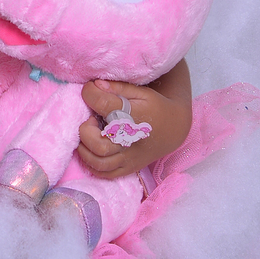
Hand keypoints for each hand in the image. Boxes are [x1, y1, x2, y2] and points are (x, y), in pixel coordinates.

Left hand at [77, 77, 192, 179]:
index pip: (103, 105)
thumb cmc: (154, 107)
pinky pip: (104, 174)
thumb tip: (95, 84)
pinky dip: (91, 164)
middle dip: (85, 131)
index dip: (90, 94)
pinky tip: (91, 149)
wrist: (174, 128)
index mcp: (133, 118)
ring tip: (91, 135)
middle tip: (91, 119)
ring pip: (98, 163)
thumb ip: (117, 88)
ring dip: (85, 148)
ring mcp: (129, 158)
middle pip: (98, 145)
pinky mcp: (128, 168)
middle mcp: (130, 142)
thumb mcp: (141, 92)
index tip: (89, 90)